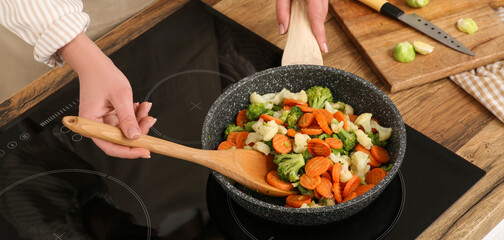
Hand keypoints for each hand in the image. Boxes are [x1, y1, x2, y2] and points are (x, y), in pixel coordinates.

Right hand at [59, 33, 155, 158]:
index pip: (111, 146)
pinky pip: (125, 122)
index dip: (129, 151)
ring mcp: (103, 121)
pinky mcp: (109, 117)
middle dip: (138, 132)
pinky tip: (140, 106)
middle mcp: (95, 126)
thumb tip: (135, 137)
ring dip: (138, 121)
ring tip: (145, 108)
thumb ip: (127, 118)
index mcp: (90, 124)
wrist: (95, 63)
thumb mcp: (120, 97)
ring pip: (125, 131)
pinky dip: (135, 115)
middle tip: (150, 120)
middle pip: (120, 140)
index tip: (146, 150)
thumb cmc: (102, 76)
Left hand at [276, 0, 328, 52]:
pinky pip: (320, 8)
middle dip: (316, 30)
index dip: (320, 35)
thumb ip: (282, 10)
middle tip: (309, 42)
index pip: (317, 18)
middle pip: (321, 16)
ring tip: (305, 30)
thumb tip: (283, 30)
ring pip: (322, 12)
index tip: (323, 48)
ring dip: (315, 22)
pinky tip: (306, 18)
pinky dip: (314, 15)